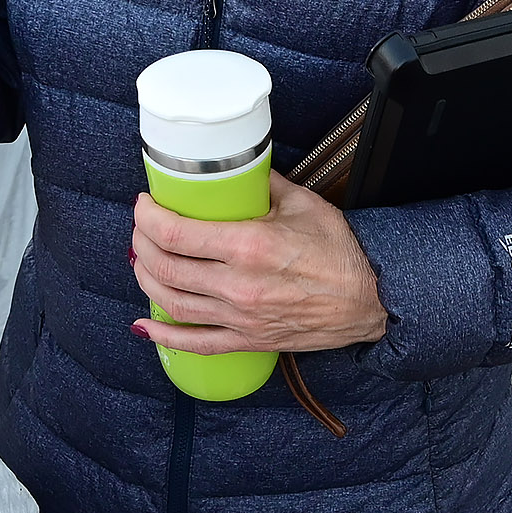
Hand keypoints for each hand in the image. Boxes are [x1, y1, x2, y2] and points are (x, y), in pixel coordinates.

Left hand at [131, 176, 388, 355]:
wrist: (370, 299)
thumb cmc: (340, 252)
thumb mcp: (303, 203)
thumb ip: (262, 185)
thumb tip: (235, 169)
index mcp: (249, 246)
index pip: (176, 234)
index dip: (149, 218)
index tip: (144, 205)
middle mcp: (239, 285)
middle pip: (166, 267)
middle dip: (142, 244)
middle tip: (141, 228)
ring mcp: (241, 317)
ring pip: (173, 302)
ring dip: (147, 280)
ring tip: (142, 262)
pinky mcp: (248, 339)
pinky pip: (196, 343)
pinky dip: (165, 335)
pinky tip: (146, 324)